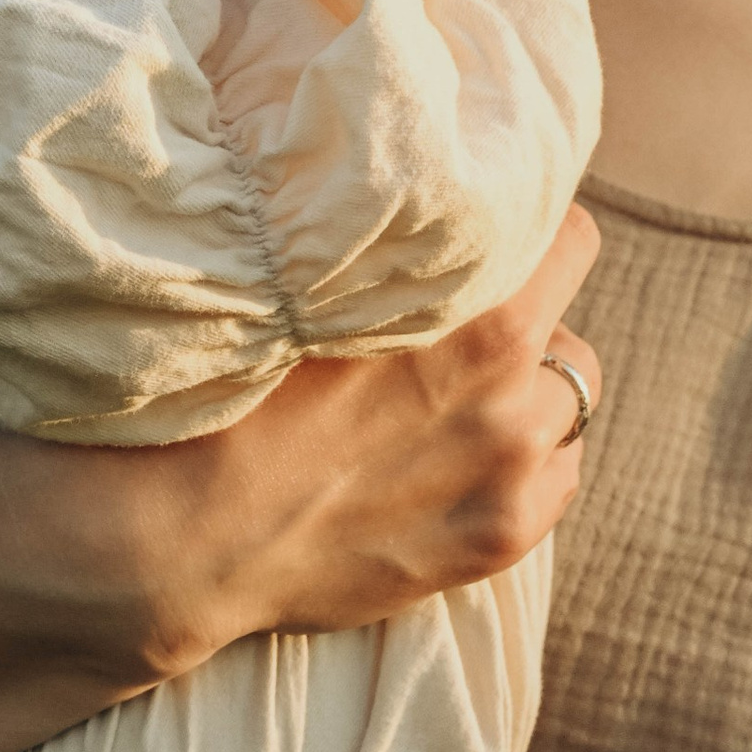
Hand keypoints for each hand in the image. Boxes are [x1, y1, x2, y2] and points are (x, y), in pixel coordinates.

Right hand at [83, 205, 607, 681]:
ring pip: (567, 401)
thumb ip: (394, 255)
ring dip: (526, 391)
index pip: (570, 236)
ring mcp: (510, 470)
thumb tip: (428, 212)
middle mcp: (510, 387)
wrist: (181, 535)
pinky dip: (529, 464)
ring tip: (457, 399)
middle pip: (567, 320)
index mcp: (474, 308)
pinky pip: (560, 480)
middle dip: (522, 315)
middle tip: (455, 326)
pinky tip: (463, 460)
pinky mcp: (497, 539)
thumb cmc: (224, 391)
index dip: (529, 232)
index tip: (488, 241)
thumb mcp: (311, 285)